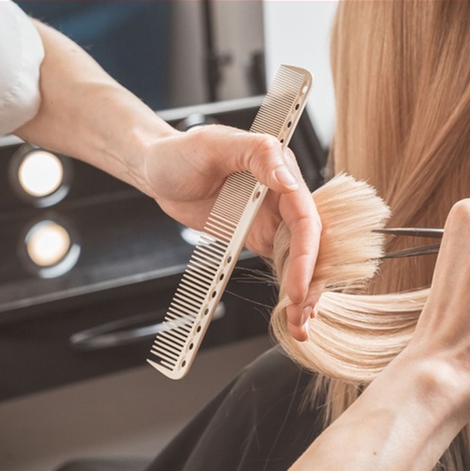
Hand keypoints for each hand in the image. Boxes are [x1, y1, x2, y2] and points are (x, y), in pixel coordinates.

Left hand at [140, 125, 321, 340]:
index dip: (307, 254)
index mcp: (281, 171)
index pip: (305, 217)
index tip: (298, 286)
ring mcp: (273, 220)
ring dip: (304, 292)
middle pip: (311, 244)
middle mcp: (284, 197)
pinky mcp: (260, 237)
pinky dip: (288, 289)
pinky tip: (291, 314)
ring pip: (301, 259)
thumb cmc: (182, 152)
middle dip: (311, 281)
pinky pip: (281, 265)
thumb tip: (288, 180)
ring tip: (299, 325)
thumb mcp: (214, 145)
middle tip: (302, 315)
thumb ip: (257, 155)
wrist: (158, 170)